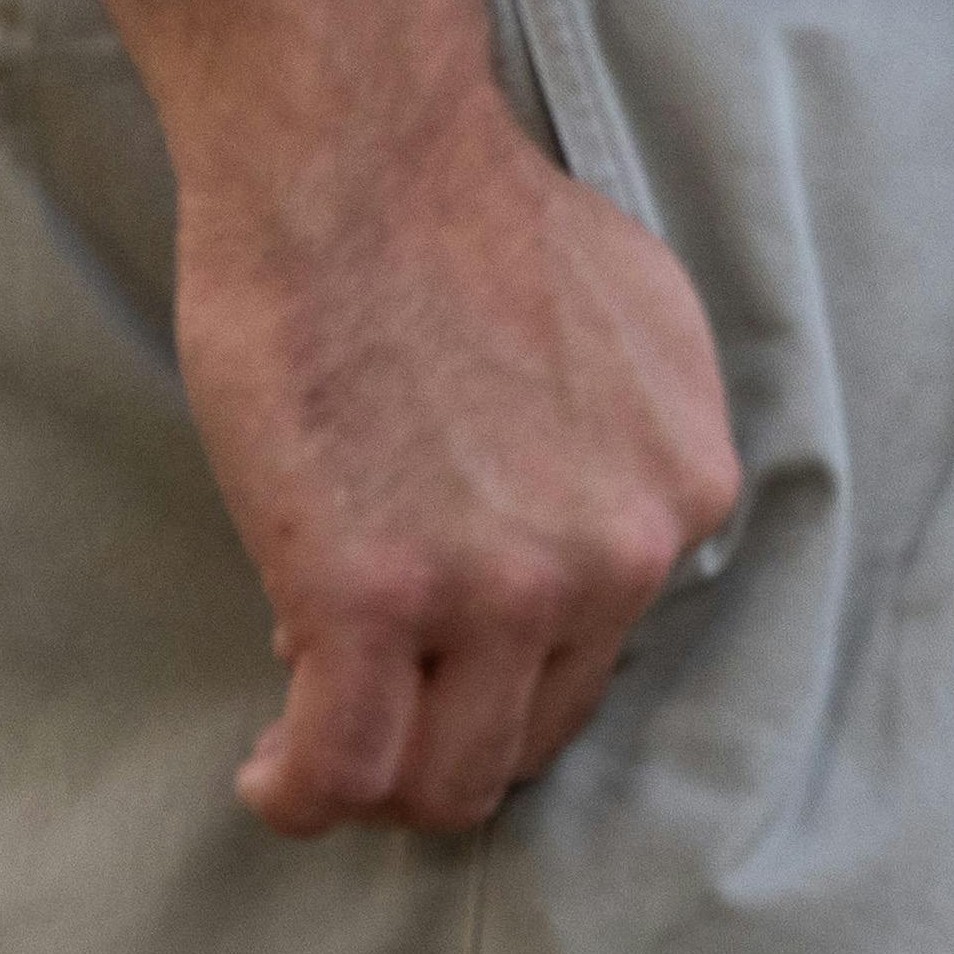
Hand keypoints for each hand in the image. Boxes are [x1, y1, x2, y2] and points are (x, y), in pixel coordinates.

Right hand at [176, 99, 743, 838]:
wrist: (362, 160)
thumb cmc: (459, 221)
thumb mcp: (617, 338)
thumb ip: (605, 454)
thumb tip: (535, 528)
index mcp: (684, 492)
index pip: (601, 653)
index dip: (505, 664)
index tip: (438, 654)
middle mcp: (620, 557)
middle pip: (532, 736)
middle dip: (446, 747)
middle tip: (367, 722)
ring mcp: (504, 589)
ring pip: (444, 777)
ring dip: (373, 784)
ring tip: (309, 757)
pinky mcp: (375, 600)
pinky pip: (345, 766)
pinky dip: (303, 793)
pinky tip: (269, 777)